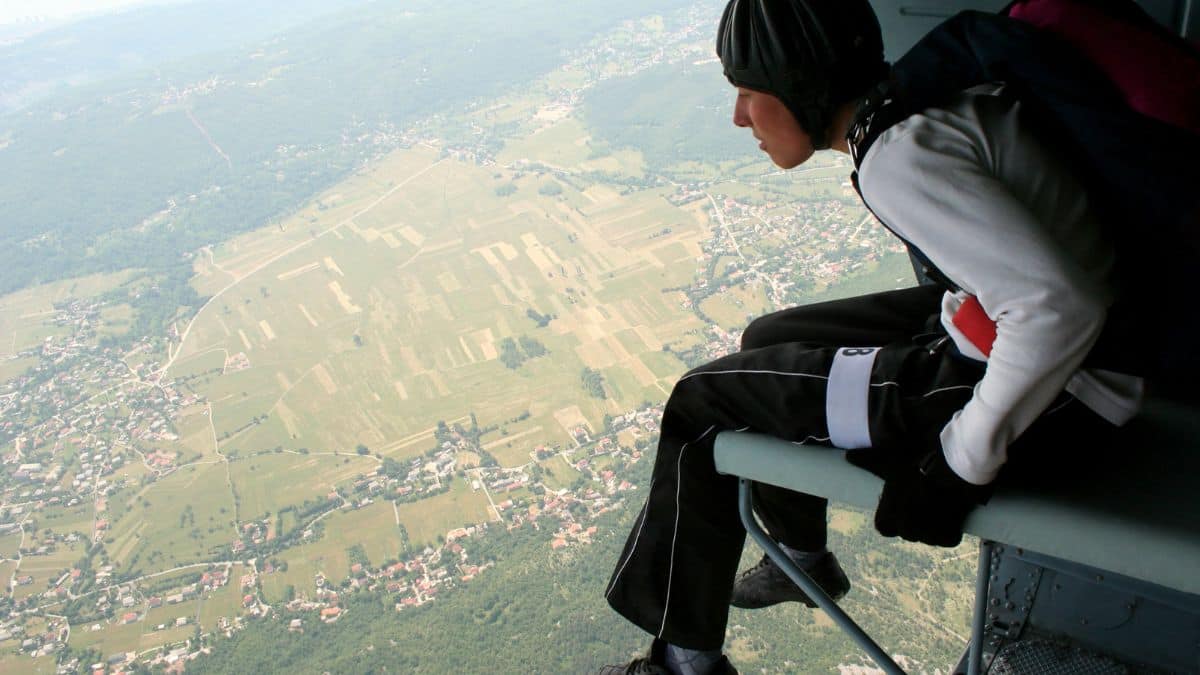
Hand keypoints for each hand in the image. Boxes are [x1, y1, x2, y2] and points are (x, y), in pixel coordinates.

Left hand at [872, 449, 990, 546]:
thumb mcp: (890, 458)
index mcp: (888, 512)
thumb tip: (848, 456)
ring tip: (940, 507)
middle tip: (925, 503)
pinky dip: (951, 531)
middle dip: (915, 523)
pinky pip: (948, 540)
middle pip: (907, 533)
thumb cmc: (918, 459)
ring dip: (933, 528)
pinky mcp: (949, 534)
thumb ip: (868, 460)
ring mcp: (928, 533)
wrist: (953, 464)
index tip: (902, 508)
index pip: (883, 528)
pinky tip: (953, 515)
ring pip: (928, 538)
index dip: (891, 520)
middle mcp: (905, 527)